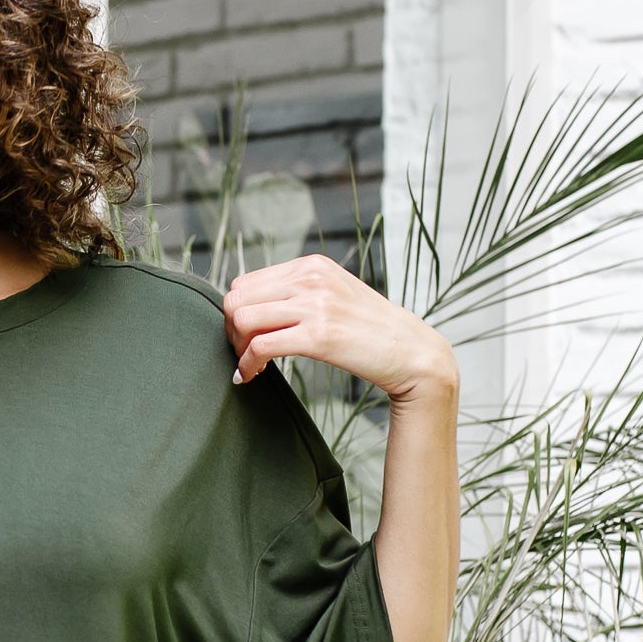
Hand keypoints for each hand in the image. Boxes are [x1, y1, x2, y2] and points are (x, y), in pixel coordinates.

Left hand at [223, 254, 455, 404]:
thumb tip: (251, 310)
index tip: (246, 337)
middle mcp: (311, 278)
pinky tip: (252, 376)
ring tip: (250, 365)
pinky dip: (247, 364)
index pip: (246, 282)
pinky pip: (260, 346)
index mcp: (312, 265)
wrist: (411, 352)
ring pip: (242, 319)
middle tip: (242, 353)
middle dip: (230, 330)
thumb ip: (298, 295)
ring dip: (237, 347)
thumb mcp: (333, 297)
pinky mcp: (319, 335)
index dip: (237, 312)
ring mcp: (316, 305)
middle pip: (237, 298)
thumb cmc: (369, 331)